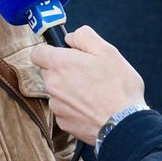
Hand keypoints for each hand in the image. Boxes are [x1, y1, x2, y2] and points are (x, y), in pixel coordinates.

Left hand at [31, 26, 145, 145]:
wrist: (124, 124)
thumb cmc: (118, 86)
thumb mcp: (107, 51)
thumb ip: (84, 36)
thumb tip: (69, 38)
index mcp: (59, 64)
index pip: (37, 52)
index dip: (50, 50)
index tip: (64, 53)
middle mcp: (52, 85)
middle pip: (48, 72)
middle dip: (62, 69)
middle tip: (86, 72)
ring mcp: (56, 105)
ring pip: (56, 91)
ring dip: (69, 89)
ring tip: (93, 92)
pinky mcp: (63, 122)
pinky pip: (63, 108)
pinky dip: (74, 106)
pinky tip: (92, 106)